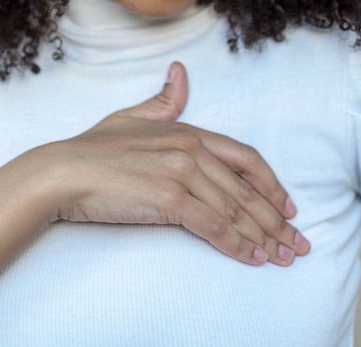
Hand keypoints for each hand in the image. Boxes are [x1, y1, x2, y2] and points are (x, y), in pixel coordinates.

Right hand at [36, 60, 310, 265]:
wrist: (62, 172)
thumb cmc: (92, 150)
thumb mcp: (131, 117)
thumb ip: (163, 102)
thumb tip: (181, 74)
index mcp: (189, 132)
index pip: (247, 159)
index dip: (272, 186)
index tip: (290, 208)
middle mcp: (192, 151)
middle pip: (248, 190)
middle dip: (277, 222)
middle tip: (297, 246)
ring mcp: (182, 174)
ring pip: (235, 212)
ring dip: (262, 239)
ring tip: (280, 259)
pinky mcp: (169, 200)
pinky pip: (213, 227)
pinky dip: (236, 246)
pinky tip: (250, 259)